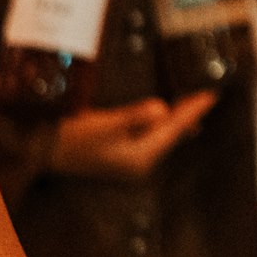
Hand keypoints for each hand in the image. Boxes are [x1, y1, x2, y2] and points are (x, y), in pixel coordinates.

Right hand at [48, 93, 216, 179]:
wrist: (44, 151)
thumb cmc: (73, 137)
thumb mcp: (105, 125)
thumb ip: (134, 117)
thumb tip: (162, 109)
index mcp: (141, 156)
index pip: (175, 128)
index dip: (193, 110)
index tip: (212, 95)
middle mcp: (141, 162)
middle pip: (173, 134)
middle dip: (189, 114)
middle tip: (209, 95)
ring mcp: (131, 160)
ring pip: (163, 136)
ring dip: (177, 119)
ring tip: (195, 104)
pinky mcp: (122, 154)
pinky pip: (152, 136)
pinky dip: (162, 124)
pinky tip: (166, 116)